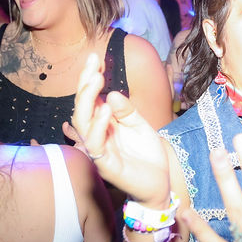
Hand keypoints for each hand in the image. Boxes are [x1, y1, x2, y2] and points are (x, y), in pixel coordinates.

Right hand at [72, 53, 169, 206]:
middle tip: (93, 65)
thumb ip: (127, 110)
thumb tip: (111, 94)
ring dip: (87, 100)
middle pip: (81, 107)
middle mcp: (96, 135)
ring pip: (83, 123)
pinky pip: (95, 144)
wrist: (160, 183)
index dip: (90, 78)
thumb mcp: (140, 125)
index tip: (95, 58)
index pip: (91, 98)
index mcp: (104, 124)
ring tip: (96, 80)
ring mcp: (98, 149)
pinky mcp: (105, 164)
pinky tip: (106, 110)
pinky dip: (99, 126)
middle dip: (85, 84)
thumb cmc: (147, 155)